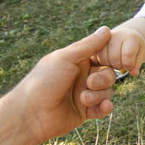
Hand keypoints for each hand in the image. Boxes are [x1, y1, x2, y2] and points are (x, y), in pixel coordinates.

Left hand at [10, 27, 117, 144]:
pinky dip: (104, 107)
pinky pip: (103, 108)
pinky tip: (102, 107)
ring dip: (99, 95)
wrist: (31, 115)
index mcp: (77, 62)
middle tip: (90, 83)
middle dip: (103, 79)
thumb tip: (106, 29)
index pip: (101, 56)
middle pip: (107, 74)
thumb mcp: (65, 59)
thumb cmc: (44, 82)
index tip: (112, 59)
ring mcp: (84, 94)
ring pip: (107, 91)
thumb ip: (87, 46)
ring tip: (83, 99)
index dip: (108, 58)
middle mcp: (81, 77)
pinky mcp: (85, 111)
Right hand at [93, 26, 144, 75]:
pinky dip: (100, 63)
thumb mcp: (140, 55)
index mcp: (130, 37)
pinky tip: (107, 61)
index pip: (128, 55)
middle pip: (114, 58)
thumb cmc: (134, 48)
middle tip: (122, 64)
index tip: (130, 65)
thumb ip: (137, 64)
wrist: (124, 37)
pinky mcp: (93, 44)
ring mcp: (102, 38)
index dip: (129, 64)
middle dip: (119, 65)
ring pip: (103, 59)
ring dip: (109, 65)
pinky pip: (94, 58)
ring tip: (115, 62)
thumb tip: (134, 73)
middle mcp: (115, 35)